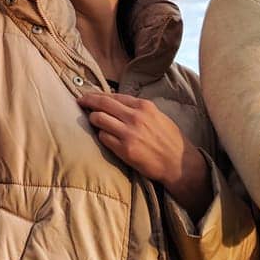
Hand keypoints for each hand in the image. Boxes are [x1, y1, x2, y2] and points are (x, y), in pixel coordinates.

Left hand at [78, 91, 211, 214]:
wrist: (179, 164)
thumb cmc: (170, 140)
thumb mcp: (158, 116)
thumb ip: (138, 109)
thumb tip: (117, 104)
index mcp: (144, 106)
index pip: (113, 95)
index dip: (98, 95)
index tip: (89, 96)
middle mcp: (135, 117)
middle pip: (102, 103)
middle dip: (88, 101)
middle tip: (80, 102)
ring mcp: (129, 133)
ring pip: (99, 119)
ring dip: (93, 120)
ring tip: (93, 122)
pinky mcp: (125, 149)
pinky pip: (103, 138)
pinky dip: (102, 136)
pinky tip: (105, 138)